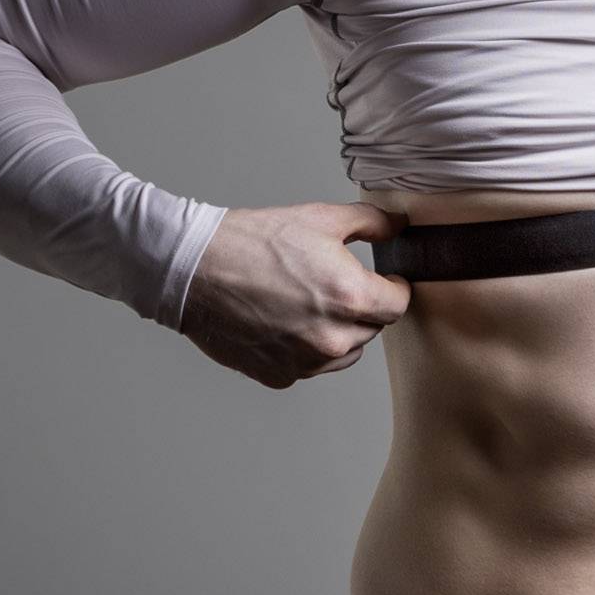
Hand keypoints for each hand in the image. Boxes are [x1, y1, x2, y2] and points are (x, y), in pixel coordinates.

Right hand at [176, 202, 413, 388]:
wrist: (196, 270)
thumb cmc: (252, 243)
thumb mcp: (320, 218)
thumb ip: (371, 222)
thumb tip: (398, 225)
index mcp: (350, 297)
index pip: (399, 304)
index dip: (394, 287)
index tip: (385, 280)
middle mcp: (333, 338)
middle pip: (373, 327)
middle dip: (363, 306)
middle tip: (333, 283)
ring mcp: (306, 362)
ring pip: (345, 351)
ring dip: (338, 330)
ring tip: (305, 300)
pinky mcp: (281, 376)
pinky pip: (311, 364)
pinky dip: (305, 347)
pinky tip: (283, 319)